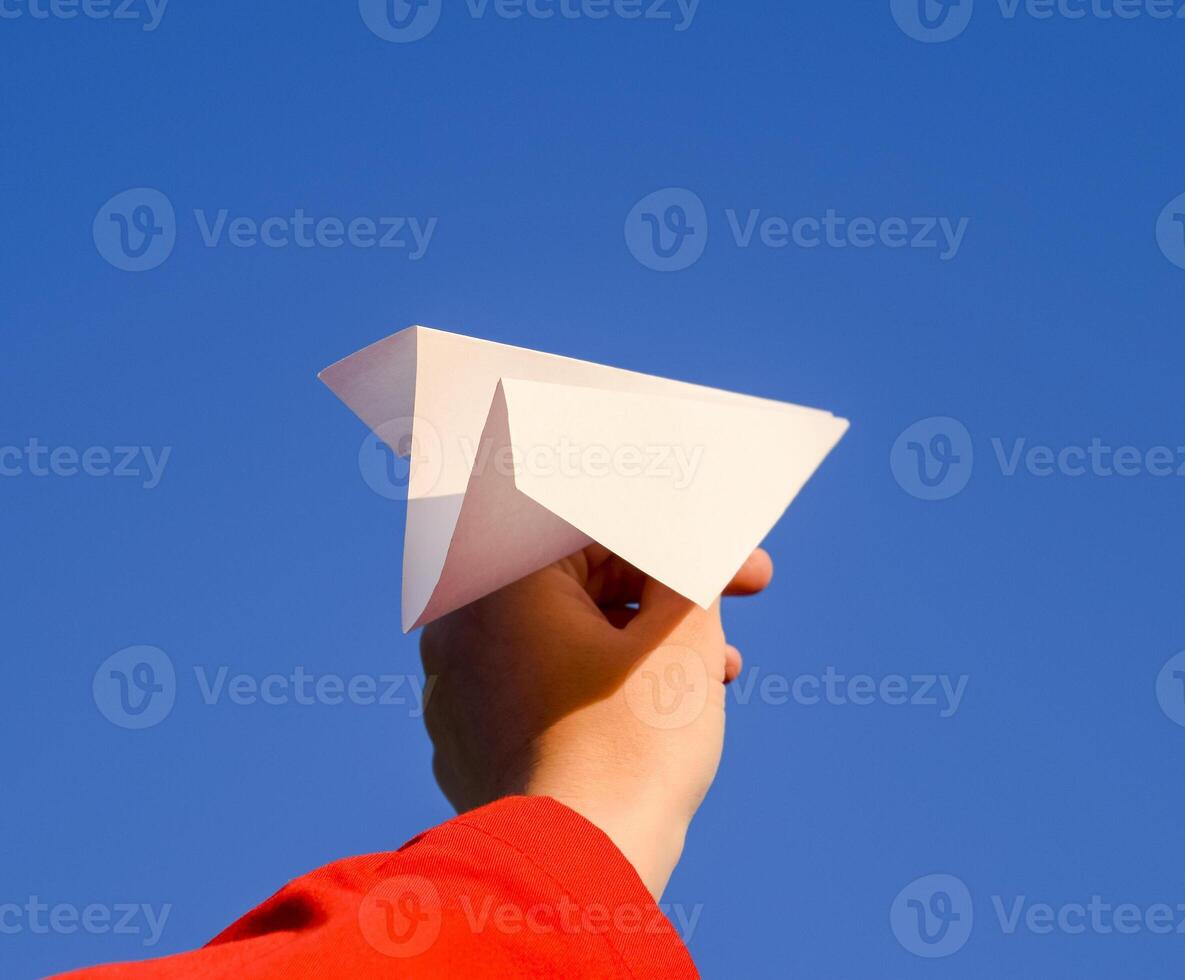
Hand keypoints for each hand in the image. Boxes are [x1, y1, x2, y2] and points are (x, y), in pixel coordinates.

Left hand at [420, 545, 772, 897]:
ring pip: (562, 636)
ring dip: (640, 644)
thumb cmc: (628, 747)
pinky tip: (653, 714)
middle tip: (734, 608)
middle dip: (666, 597)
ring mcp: (455, 686)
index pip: (603, 532)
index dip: (683, 545)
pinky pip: (537, 688)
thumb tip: (687, 556)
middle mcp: (460, 624)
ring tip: (711, 675)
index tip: (741, 571)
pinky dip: (594, 688)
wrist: (573, 871)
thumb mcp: (683, 638)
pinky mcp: (465, 739)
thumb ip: (688, 573)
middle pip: (580, 582)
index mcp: (500, 579)